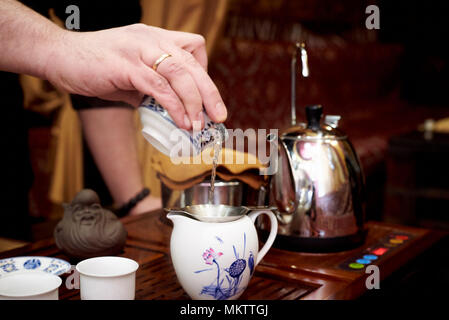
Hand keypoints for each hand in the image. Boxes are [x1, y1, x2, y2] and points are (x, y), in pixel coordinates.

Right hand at [45, 24, 226, 128]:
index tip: (204, 96)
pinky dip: (174, 106)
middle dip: (210, 92)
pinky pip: (159, 87)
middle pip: (193, 63)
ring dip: (195, 102)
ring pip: (180, 74)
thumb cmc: (93, 65)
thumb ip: (150, 87)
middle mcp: (151, 39)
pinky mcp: (126, 66)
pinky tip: (181, 121)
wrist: (58, 56)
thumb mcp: (130, 73)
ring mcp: (139, 51)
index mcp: (155, 38)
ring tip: (199, 125)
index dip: (204, 72)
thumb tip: (168, 110)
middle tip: (220, 116)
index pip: (194, 47)